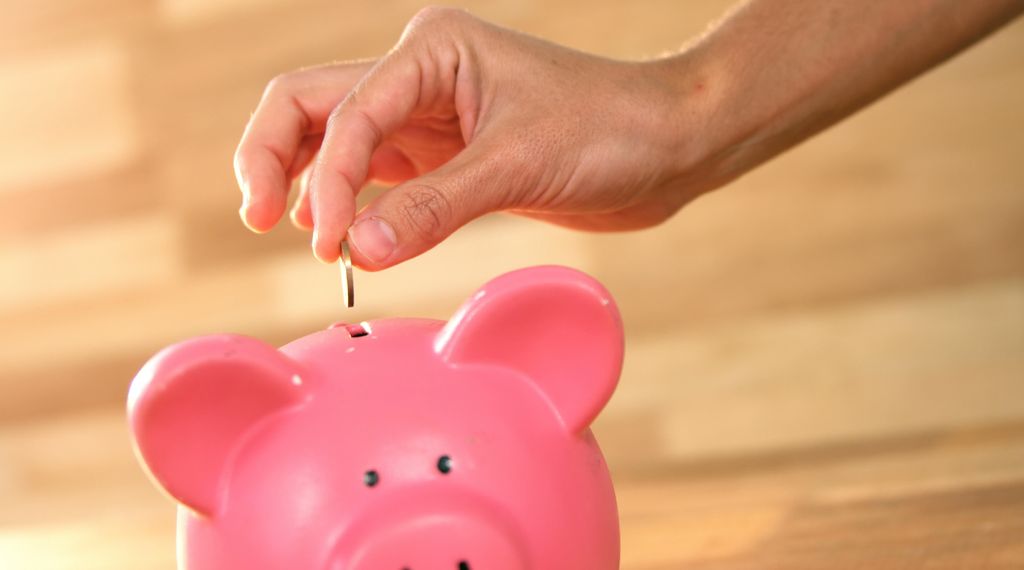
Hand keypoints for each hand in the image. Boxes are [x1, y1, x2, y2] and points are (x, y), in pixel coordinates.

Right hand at [234, 7, 702, 267]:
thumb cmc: (609, 132)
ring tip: (302, 238)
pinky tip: (341, 241)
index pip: (345, 112)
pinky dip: (348, 208)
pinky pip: (374, 180)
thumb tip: (355, 251)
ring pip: (333, 142)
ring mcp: (426, 119)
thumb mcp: (518, 165)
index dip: (324, 179)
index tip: (330, 244)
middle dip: (274, 157)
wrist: (666, 147)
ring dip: (305, 184)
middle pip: (309, 105)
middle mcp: (417, 76)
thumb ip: (435, 207)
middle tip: (260, 221)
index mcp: (430, 50)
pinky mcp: (442, 160)